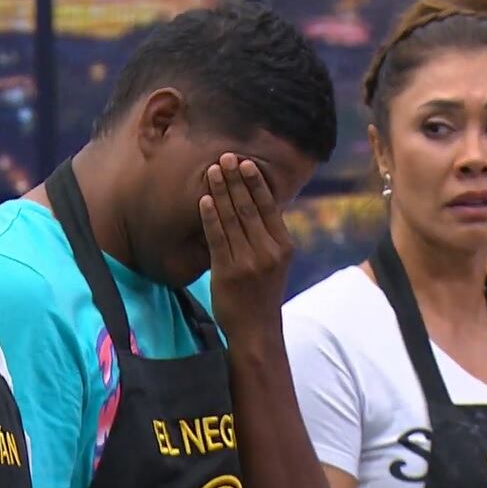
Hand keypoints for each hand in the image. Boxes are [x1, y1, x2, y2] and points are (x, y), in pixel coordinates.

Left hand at [198, 153, 292, 340]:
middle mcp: (268, 251)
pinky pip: (216, 238)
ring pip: (232, 218)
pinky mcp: (228, 272)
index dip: (256, 182)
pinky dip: (209, 217)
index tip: (245, 162)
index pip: (269, 206)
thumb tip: (258, 205)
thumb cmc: (262, 294)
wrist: (256, 331)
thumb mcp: (275, 264)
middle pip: (249, 207)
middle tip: (224, 156)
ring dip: (220, 191)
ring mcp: (248, 262)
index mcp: (283, 246)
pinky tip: (203, 200)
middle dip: (235, 179)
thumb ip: (268, 237)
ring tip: (211, 170)